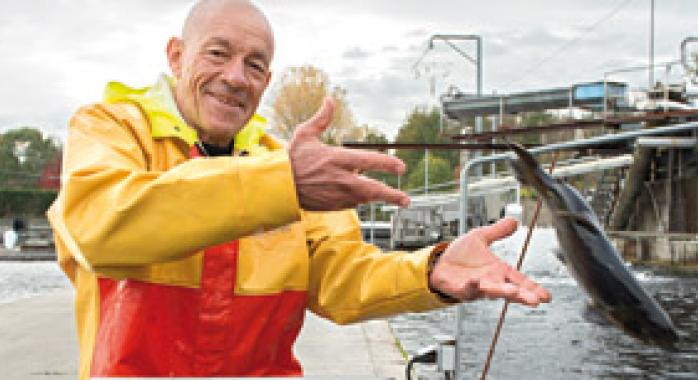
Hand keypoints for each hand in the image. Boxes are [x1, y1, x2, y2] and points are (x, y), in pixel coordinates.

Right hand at [288, 97, 409, 210]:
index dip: (388, 164)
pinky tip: (361, 195)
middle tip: (406, 199)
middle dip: (392, 195)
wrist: (277, 185)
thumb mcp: (304, 134)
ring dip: (379, 198)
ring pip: (365, 199)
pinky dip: (359, 199)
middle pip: (373, 189)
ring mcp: (337, 195)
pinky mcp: (332, 205)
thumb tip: (330, 99)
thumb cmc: (291, 158)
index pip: (370, 161)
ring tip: (396, 198)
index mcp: (337, 159)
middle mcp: (341, 179)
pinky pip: (351, 204)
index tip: (401, 167)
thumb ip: (322, 118)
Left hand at [429, 217, 550, 305]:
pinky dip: (472, 287)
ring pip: (491, 292)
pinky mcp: (460, 290)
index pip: (519, 280)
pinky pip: (467, 290)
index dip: (532, 288)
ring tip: (514, 293)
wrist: (438, 262)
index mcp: (498, 270)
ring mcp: (476, 288)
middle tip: (535, 301)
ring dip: (502, 292)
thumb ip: (497, 231)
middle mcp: (490, 281)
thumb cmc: (460, 255)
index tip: (547, 297)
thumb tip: (514, 221)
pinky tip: (476, 282)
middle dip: (522, 296)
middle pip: (510, 290)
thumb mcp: (479, 237)